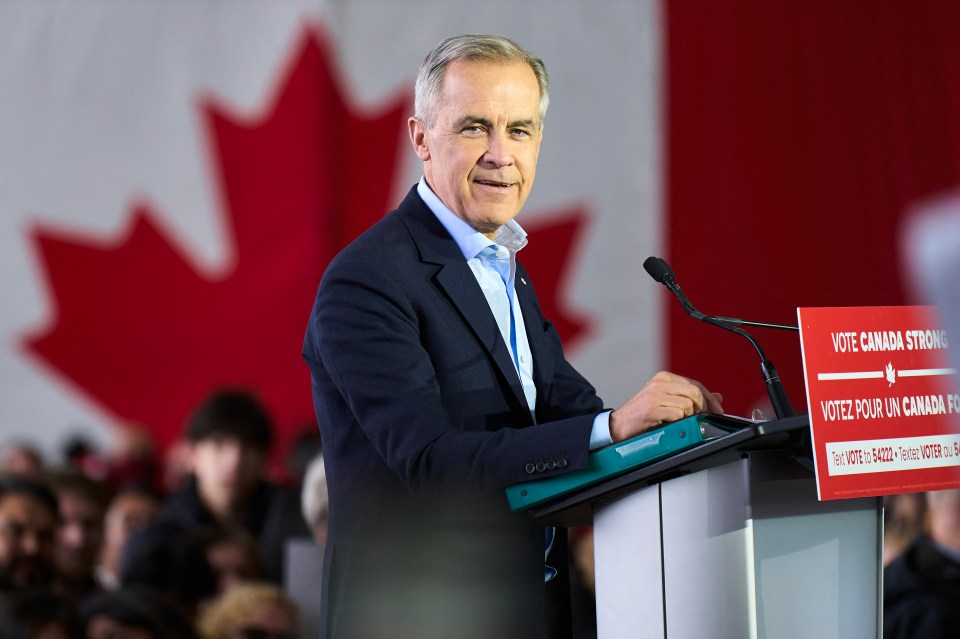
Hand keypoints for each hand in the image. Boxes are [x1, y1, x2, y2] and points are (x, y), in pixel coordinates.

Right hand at [608, 371, 722, 442]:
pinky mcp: (651, 408)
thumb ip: (690, 397)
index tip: (717, 410)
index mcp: (663, 377)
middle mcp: (659, 382)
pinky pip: (678, 414)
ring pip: (688, 404)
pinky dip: (678, 422)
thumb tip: (717, 397)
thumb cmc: (642, 415)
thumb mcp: (667, 401)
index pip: (695, 384)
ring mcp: (655, 394)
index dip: (709, 398)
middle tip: (700, 418)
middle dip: (703, 407)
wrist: (618, 425)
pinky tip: (669, 424)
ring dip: (688, 417)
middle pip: (695, 392)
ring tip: (679, 422)